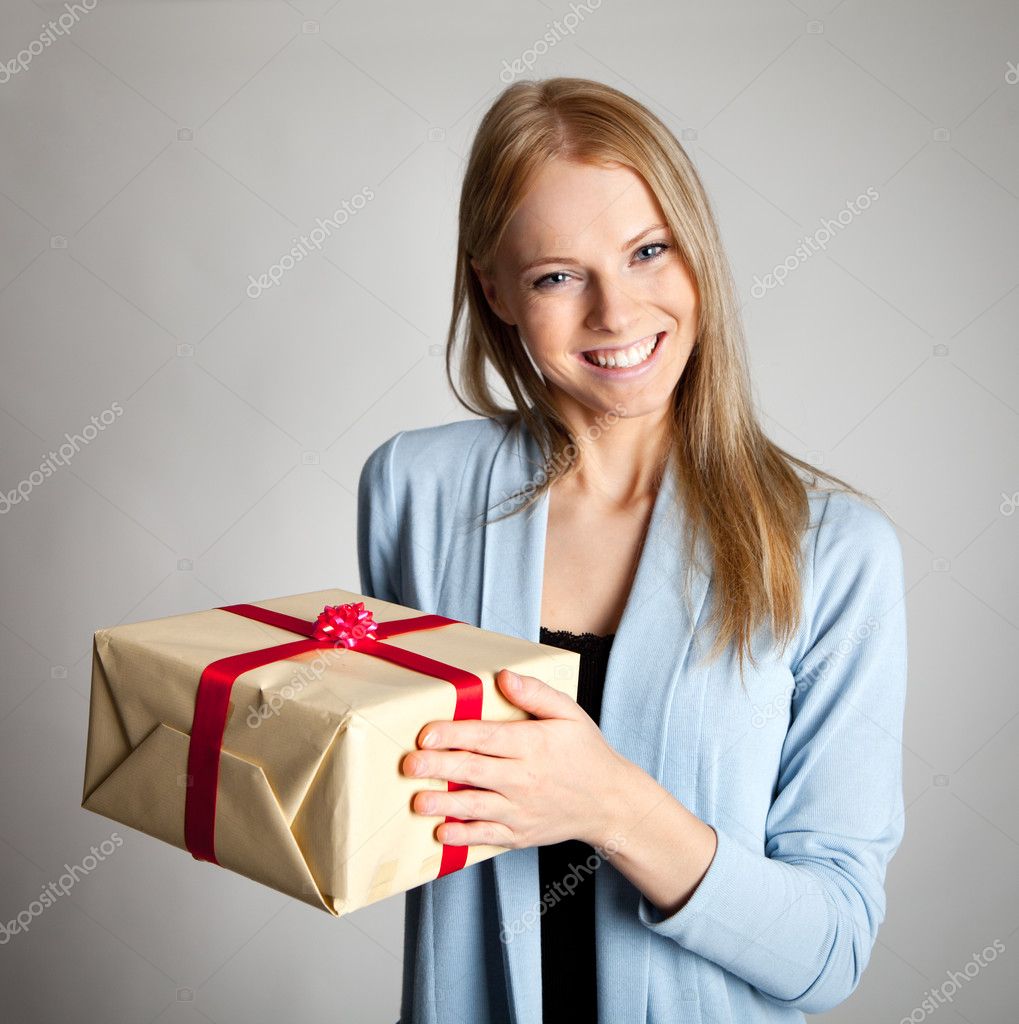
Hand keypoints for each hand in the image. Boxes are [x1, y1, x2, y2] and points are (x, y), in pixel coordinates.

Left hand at [400, 668, 630, 849]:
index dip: (454, 735)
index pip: (487, 737)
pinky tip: (441, 833)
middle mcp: (525, 778)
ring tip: (418, 801)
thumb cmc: (586, 752)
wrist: (610, 802)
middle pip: (475, 770)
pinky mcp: (520, 833)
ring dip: (445, 804)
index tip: (426, 734)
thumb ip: (536, 693)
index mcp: (533, 745)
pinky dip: (464, 836)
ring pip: (476, 806)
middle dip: (439, 767)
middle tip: (409, 765)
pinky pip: (488, 835)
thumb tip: (504, 677)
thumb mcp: (569, 714)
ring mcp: (521, 809)